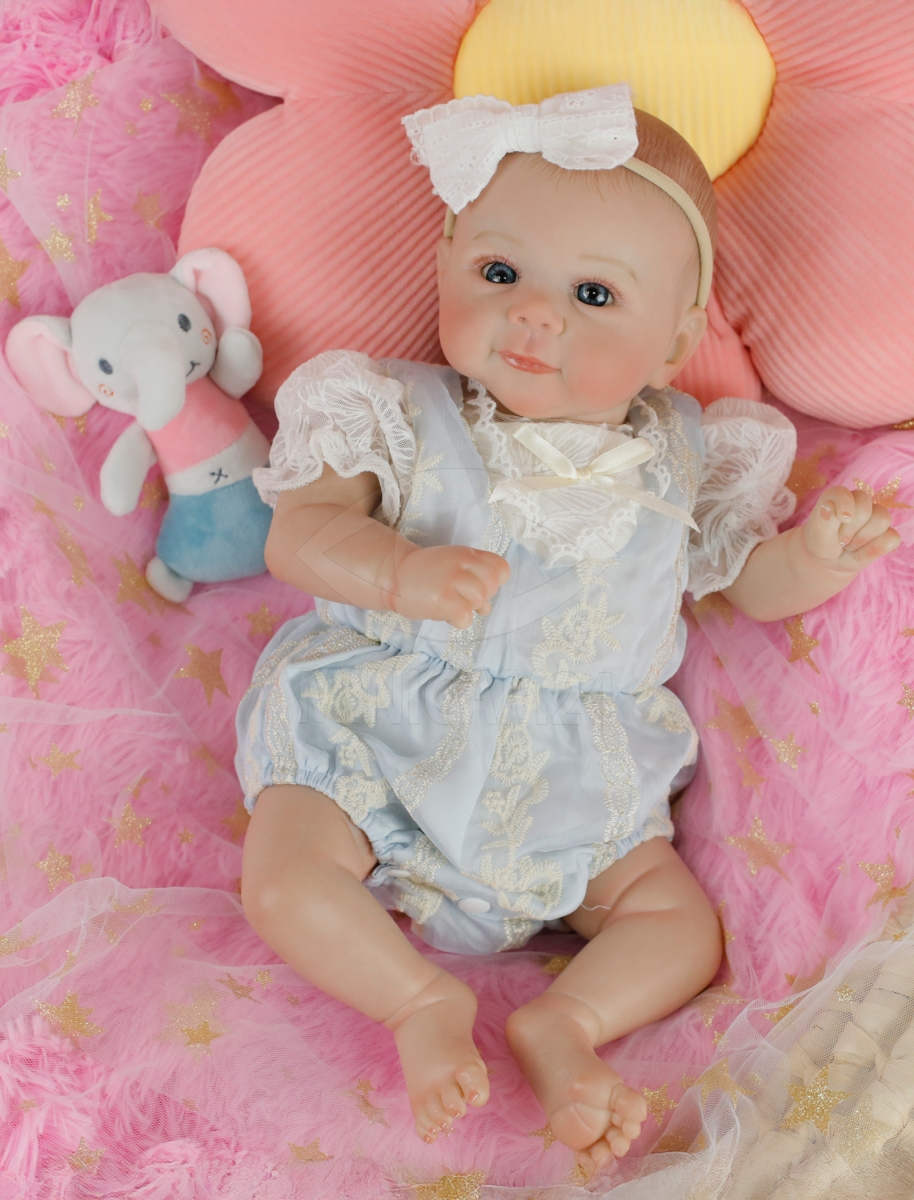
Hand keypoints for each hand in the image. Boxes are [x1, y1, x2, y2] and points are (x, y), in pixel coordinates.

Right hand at [391, 545, 509, 628]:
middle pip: (492, 587)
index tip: (479, 585)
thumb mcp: (454, 563)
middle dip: (482, 598)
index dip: (495, 582)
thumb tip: (487, 608)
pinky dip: (459, 621)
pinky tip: (445, 614)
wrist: (394, 575)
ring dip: (470, 609)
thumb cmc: (426, 573)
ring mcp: (451, 581)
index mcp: (467, 553)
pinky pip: (466, 617)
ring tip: (453, 606)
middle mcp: (461, 564)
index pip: (501, 569)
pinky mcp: (442, 599)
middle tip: (463, 598)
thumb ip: (475, 577)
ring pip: (480, 601)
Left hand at [802, 486, 899, 573]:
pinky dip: (874, 550)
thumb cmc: (822, 543)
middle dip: (851, 529)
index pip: (845, 493)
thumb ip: (824, 521)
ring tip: (849, 545)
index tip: (843, 519)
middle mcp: (860, 502)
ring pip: (882, 520)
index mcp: (839, 497)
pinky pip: (892, 538)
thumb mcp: (817, 536)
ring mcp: (876, 516)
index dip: (845, 505)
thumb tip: (829, 506)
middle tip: (840, 540)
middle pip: (866, 508)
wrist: (829, 560)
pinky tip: (860, 553)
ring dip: (862, 539)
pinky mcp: (887, 533)